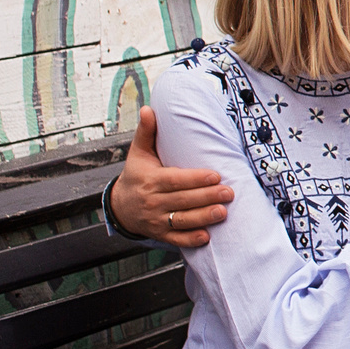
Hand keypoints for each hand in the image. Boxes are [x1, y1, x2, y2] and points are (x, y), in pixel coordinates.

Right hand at [113, 106, 234, 246]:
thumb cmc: (136, 176)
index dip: (195, 179)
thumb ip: (146, 133)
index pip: (175, 180)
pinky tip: (206, 237)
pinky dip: (190, 239)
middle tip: (229, 193)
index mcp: (150, 180)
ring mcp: (156, 220)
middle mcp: (152, 201)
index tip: (215, 176)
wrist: (120, 206)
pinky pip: (175, 239)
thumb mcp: (138, 153)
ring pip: (181, 220)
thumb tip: (149, 109)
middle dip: (207, 197)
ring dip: (202, 218)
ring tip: (222, 212)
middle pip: (182, 200)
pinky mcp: (159, 234)